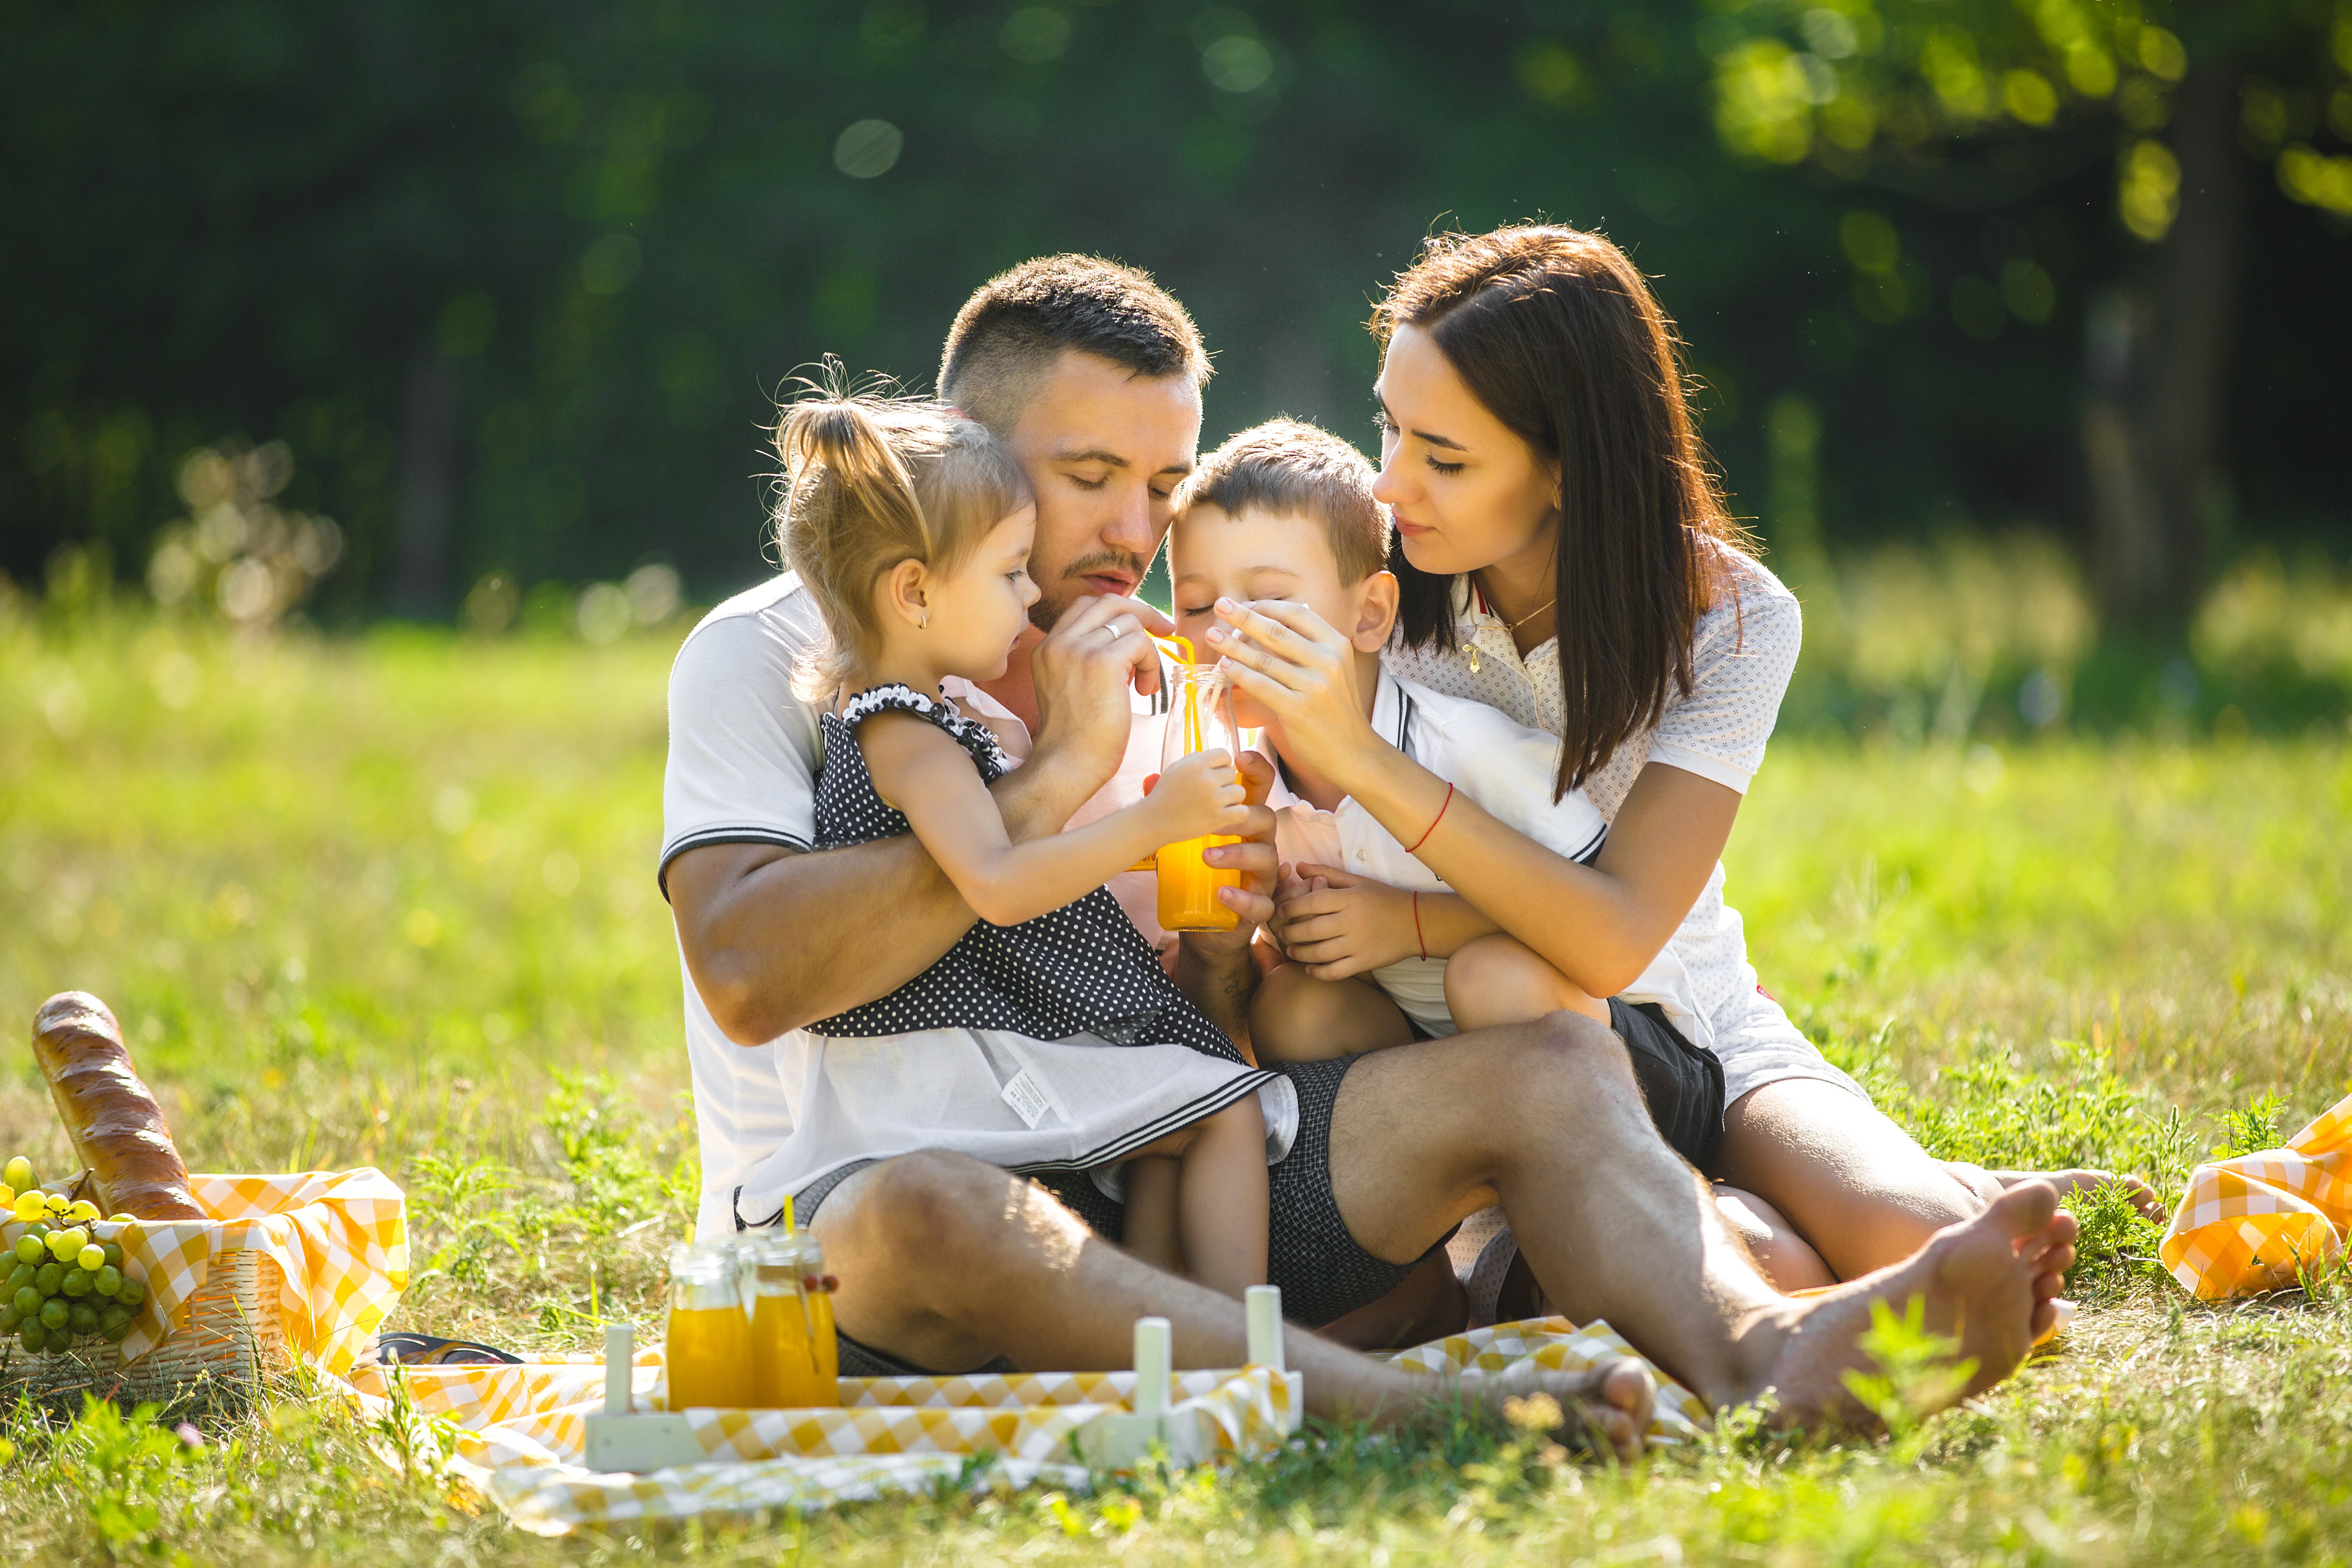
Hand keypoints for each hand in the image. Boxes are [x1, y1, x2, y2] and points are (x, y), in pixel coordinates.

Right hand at [1027, 593, 1173, 790]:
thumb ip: (1088, 662)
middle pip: (1108, 602)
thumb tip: (1129, 643)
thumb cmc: (1076, 740)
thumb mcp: (1072, 689)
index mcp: (1047, 648)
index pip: (1085, 607)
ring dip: (1148, 651)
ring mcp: (1078, 650)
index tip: (1139, 629)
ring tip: (1146, 685)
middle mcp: (1058, 642)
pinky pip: (1141, 643)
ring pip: (1129, 622)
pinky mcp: (1102, 663)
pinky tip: (1146, 691)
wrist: (1066, 767)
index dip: (1117, 612)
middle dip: (1142, 612)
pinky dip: (1152, 663)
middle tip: (1165, 630)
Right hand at [1147, 749, 1249, 841]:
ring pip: (1240, 792)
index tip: (1214, 775)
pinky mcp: (1218, 818)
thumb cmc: (1164, 794)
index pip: (1224, 755)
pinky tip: (1227, 815)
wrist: (1153, 821)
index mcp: (1196, 764)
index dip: (1221, 765)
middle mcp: (1206, 779)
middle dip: (1224, 783)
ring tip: (1218, 804)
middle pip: (1232, 774)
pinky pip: (1243, 812)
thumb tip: (1216, 757)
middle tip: (1212, 793)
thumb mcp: (1176, 768)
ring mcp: (1213, 799)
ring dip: (1231, 799)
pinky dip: (1238, 814)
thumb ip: (1196, 759)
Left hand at [1179, 750, 1279, 960]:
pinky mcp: (1260, 906)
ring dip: (1238, 855)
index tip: (1238, 758)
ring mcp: (1264, 876)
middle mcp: (1260, 844)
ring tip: (1207, 857)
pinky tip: (1222, 893)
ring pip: (1267, 858)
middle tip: (1215, 821)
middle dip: (1243, 817)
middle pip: (1267, 820)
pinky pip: (1260, 902)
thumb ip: (1173, 812)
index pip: (1258, 790)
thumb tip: (1149, 777)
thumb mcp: (1185, 840)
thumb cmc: (1199, 874)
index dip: (1255, 770)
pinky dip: (1242, 897)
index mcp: (1245, 823)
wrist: (1208, 924)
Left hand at [1205, 598, 1379, 788]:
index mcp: (1337, 645)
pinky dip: (1240, 674)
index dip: (1268, 606)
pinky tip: (1224, 666)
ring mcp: (1314, 686)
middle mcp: (1328, 661)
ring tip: (1212, 635)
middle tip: (1221, 604)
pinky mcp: (1298, 710)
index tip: (1245, 603)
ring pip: (1264, 659)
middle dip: (1243, 616)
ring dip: (1233, 645)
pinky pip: (1261, 686)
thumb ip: (1312, 647)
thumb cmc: (1337, 709)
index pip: (1298, 614)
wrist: (1353, 752)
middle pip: (1277, 631)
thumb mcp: (1336, 669)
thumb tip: (1274, 623)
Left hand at [1272, 863, 1418, 979]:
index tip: (1280, 910)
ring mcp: (1359, 943)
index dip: (1290, 907)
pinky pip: (1335, 971)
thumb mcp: (1357, 881)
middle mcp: (1353, 921)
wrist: (1416, 922)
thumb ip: (1326, 873)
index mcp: (1350, 898)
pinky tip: (1310, 968)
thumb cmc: (1383, 898)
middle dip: (1290, 933)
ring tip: (1291, 950)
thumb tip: (1298, 866)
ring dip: (1299, 953)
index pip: (1311, 902)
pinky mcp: (1365, 962)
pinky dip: (1319, 972)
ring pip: (1319, 952)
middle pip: (1310, 929)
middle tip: (1282, 933)